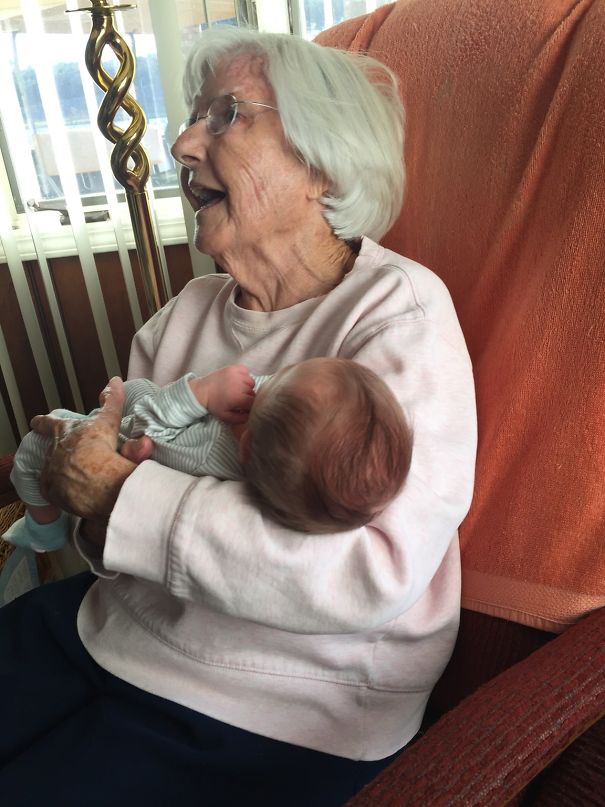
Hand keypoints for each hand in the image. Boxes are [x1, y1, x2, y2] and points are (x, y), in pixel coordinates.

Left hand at [30, 377, 137, 519]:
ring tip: (77, 476)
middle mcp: (54, 450)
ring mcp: (51, 472)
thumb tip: (115, 380)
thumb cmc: (101, 449)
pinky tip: (77, 492)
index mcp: (65, 433)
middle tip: (62, 451)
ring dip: (64, 470)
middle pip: (51, 447)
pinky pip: (56, 490)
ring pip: (54, 469)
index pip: (49, 423)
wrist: (96, 481)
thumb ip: (111, 400)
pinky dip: (65, 489)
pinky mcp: (52, 491)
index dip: (43, 422)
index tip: (35, 421)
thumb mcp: (108, 421)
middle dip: (55, 448)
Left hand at [189, 365, 255, 423]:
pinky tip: (237, 380)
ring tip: (238, 389)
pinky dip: (244, 376)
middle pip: (253, 392)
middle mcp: (240, 384)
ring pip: (251, 381)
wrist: (202, 391)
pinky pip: (246, 371)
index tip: (244, 406)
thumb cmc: (214, 404)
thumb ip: (241, 419)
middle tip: (239, 398)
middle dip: (248, 396)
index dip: (250, 405)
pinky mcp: (234, 367)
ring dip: (247, 386)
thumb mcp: (226, 416)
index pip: (254, 402)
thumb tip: (252, 416)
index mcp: (238, 397)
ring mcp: (237, 374)